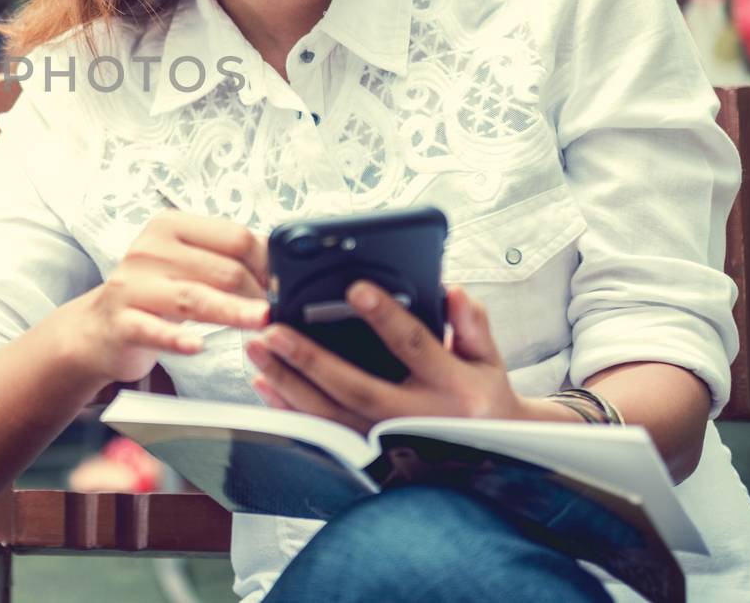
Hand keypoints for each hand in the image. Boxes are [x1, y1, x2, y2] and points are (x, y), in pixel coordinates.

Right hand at [61, 211, 269, 386]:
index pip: (234, 237)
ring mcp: (132, 285)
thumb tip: (280, 265)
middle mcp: (150, 249)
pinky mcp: (121, 321)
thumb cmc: (153, 294)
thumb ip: (224, 260)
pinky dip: (177, 339)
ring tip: (263, 322)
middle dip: (259, 294)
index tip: (286, 286)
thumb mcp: (185, 265)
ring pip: (194, 298)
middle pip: (221, 269)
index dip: (268, 263)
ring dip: (233, 311)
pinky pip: (154, 330)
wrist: (97, 328)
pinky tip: (196, 346)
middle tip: (280, 315)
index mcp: (171, 226)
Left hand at [244, 282, 532, 432]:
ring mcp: (390, 443)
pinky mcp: (370, 457)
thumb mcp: (489, 359)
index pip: (415, 346)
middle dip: (311, 359)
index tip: (355, 288)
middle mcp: (417, 418)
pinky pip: (323, 435)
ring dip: (288, 382)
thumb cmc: (483, 398)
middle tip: (274, 330)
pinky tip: (264, 384)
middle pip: (357, 388)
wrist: (491, 460)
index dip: (385, 317)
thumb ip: (471, 323)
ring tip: (257, 348)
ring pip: (331, 415)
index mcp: (452, 386)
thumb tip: (451, 291)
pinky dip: (291, 410)